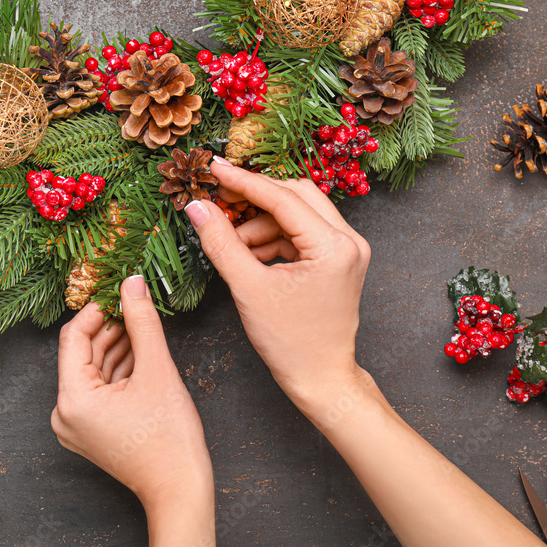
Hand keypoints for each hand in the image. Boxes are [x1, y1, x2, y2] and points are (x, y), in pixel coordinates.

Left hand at [51, 276, 215, 546]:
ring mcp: (76, 425)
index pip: (73, 337)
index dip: (97, 310)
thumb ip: (141, 321)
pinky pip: (99, 389)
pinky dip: (118, 370)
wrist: (180, 489)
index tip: (119, 292)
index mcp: (71, 400)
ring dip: (117, 346)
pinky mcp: (90, 431)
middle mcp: (64, 414)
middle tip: (135, 304)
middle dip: (110, 327)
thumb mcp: (157, 369)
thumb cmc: (169, 439)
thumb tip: (132, 283)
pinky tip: (141, 352)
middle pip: (83, 354)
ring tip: (143, 326)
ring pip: (93, 370)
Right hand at [185, 160, 370, 406]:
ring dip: (261, 223)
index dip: (243, 182)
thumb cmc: (291, 342)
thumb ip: (221, 243)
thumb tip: (197, 208)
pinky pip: (300, 232)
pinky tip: (249, 255)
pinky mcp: (338, 259)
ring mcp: (346, 249)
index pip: (283, 198)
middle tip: (218, 201)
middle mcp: (349, 241)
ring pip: (296, 213)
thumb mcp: (248, 289)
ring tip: (233, 246)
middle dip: (254, 199)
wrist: (320, 377)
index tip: (214, 169)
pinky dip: (272, 238)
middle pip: (295, 196)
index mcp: (334, 247)